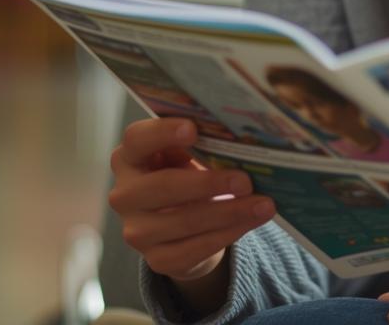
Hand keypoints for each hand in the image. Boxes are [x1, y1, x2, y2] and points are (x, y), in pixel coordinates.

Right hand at [108, 118, 276, 309]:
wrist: (186, 224)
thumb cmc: (188, 175)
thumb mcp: (189, 155)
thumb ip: (202, 144)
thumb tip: (242, 138)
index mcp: (130, 158)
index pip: (136, 139)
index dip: (162, 133)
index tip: (193, 129)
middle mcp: (125, 195)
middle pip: (163, 186)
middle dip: (208, 183)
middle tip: (245, 181)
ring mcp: (137, 231)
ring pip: (183, 222)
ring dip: (229, 213)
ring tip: (264, 205)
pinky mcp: (156, 259)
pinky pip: (194, 249)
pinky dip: (227, 234)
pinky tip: (250, 222)